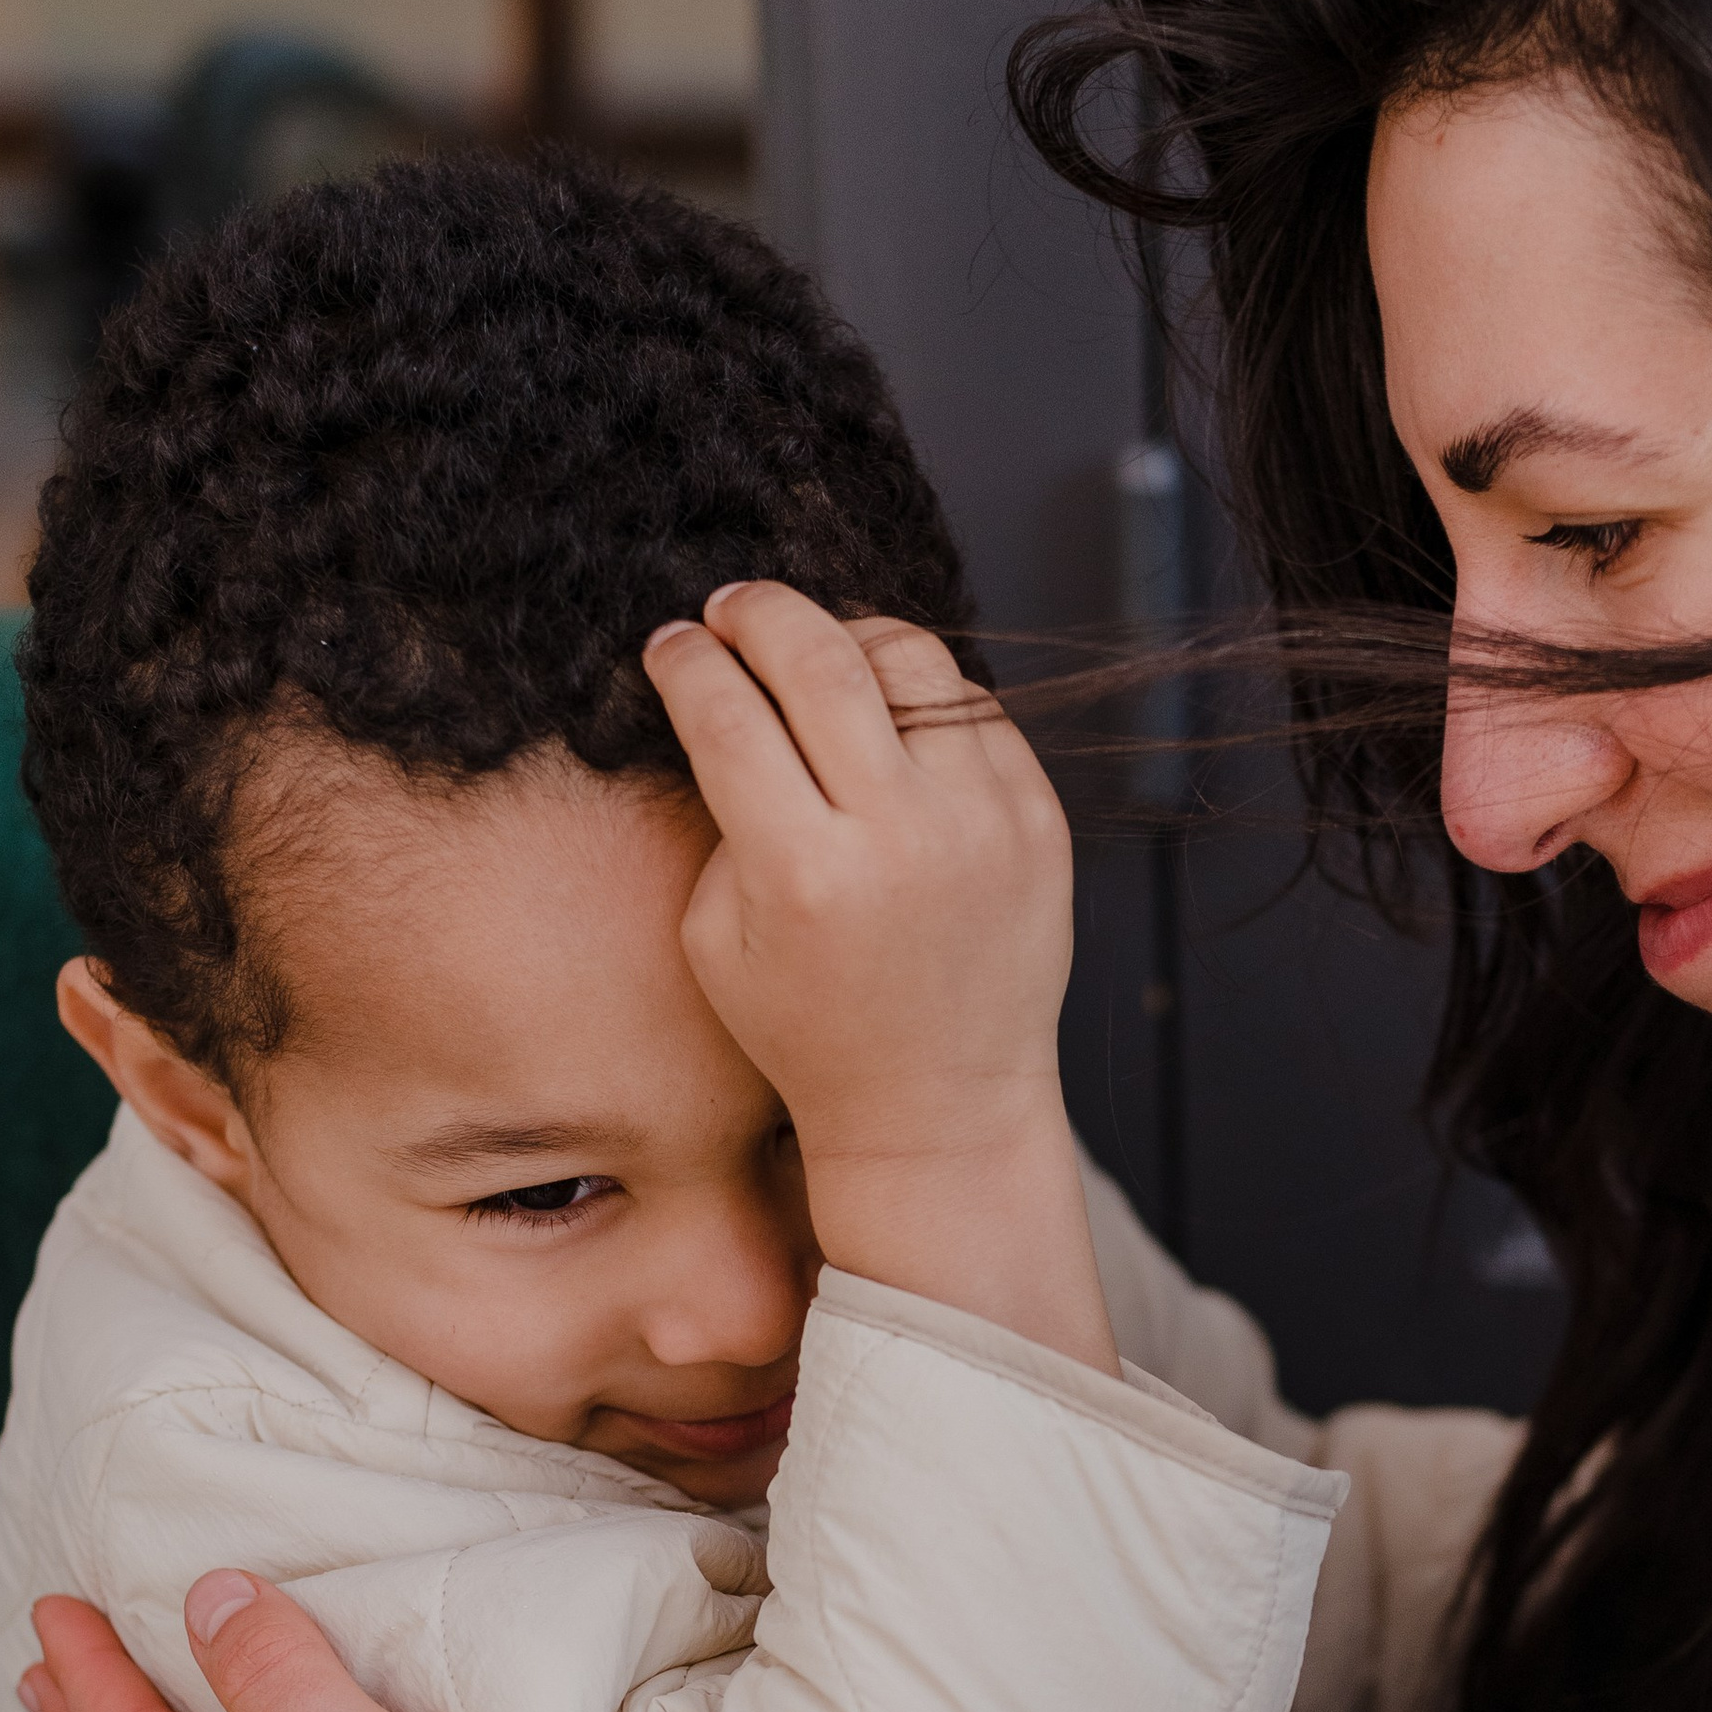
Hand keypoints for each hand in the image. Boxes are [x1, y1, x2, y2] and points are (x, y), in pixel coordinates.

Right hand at [645, 587, 1117, 1374]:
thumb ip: (722, 814)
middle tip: (733, 609)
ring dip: (850, 638)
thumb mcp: (716, 938)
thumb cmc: (811, 1028)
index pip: (728, 714)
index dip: (687, 660)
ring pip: (911, 660)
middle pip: (820, 657)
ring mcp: (984, 823)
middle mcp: (902, 837)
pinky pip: (975, 709)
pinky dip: (923, 698)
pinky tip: (889, 719)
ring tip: (818, 656)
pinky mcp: (1039, 821)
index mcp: (803, 874)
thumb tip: (727, 699)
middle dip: (760, 613)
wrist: (941, 1103)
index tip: (672, 641)